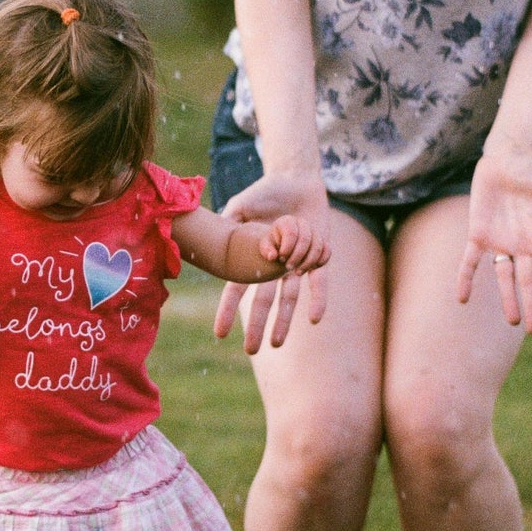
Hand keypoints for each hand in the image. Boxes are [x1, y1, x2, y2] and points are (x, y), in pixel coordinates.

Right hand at [213, 174, 330, 352]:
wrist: (296, 180)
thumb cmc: (265, 192)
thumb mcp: (241, 206)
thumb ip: (230, 221)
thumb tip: (212, 235)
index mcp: (253, 258)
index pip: (237, 288)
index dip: (228, 311)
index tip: (220, 333)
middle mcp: (274, 266)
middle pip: (263, 301)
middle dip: (257, 325)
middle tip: (251, 350)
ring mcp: (296, 264)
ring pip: (289, 298)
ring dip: (284, 320)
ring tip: (276, 344)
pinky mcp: (318, 257)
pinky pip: (318, 282)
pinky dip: (317, 299)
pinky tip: (314, 318)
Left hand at [259, 214, 330, 273]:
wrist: (283, 247)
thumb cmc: (273, 245)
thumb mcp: (265, 246)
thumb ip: (266, 250)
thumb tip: (272, 256)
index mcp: (288, 221)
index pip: (291, 233)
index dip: (287, 247)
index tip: (280, 258)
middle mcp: (303, 224)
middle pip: (305, 239)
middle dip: (297, 256)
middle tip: (288, 267)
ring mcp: (315, 232)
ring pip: (317, 246)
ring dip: (308, 262)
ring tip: (297, 272)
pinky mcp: (323, 243)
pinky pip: (327, 251)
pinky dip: (321, 261)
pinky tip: (311, 269)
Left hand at [456, 147, 531, 334]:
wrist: (506, 159)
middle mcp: (524, 245)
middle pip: (529, 280)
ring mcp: (501, 242)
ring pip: (503, 276)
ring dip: (507, 298)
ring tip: (513, 321)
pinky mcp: (479, 235)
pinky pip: (470, 261)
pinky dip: (465, 278)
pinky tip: (461, 298)